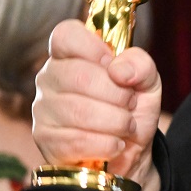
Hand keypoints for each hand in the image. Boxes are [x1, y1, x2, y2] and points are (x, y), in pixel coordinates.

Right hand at [32, 19, 162, 190]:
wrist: (130, 155)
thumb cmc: (132, 111)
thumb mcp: (147, 82)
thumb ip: (141, 65)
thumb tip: (119, 70)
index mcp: (71, 55)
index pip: (66, 35)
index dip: (93, 47)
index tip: (114, 66)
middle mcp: (50, 77)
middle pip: (78, 76)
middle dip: (117, 94)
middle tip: (130, 104)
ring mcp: (43, 109)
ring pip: (78, 110)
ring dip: (115, 121)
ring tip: (126, 126)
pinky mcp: (45, 140)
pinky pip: (75, 140)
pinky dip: (105, 144)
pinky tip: (115, 144)